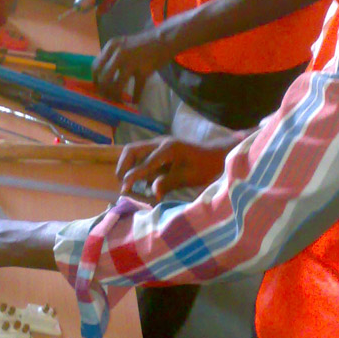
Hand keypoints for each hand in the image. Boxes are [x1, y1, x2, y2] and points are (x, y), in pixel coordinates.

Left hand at [93, 31, 169, 102]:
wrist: (165, 39)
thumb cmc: (143, 44)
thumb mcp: (123, 45)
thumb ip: (112, 58)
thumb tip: (103, 78)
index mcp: (111, 46)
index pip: (96, 67)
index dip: (95, 81)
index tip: (99, 89)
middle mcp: (118, 53)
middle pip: (104, 78)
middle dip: (104, 91)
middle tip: (108, 97)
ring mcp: (131, 61)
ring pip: (116, 85)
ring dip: (116, 96)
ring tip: (119, 101)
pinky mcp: (144, 69)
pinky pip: (136, 88)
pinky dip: (136, 97)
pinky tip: (135, 101)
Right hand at [117, 137, 233, 199]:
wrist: (216, 156)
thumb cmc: (205, 167)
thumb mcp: (188, 177)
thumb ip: (168, 183)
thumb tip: (152, 194)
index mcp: (168, 148)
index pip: (145, 163)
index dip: (132, 176)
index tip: (124, 189)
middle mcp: (159, 144)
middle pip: (131, 150)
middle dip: (123, 167)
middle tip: (122, 184)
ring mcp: (158, 146)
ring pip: (133, 152)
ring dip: (127, 167)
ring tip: (127, 183)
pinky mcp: (159, 152)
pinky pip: (141, 158)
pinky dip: (135, 168)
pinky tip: (139, 182)